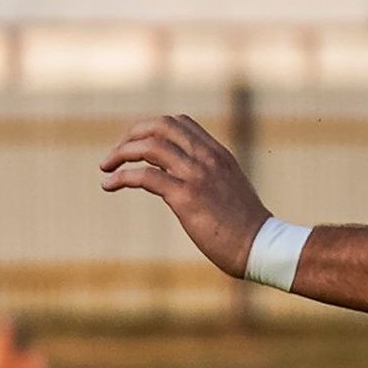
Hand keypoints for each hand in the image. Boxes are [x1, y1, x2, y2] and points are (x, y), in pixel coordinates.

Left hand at [101, 112, 272, 276]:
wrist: (261, 245)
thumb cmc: (245, 225)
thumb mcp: (230, 188)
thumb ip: (209, 176)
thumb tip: (182, 178)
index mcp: (217, 153)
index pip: (180, 122)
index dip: (151, 128)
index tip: (136, 145)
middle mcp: (206, 158)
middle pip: (160, 125)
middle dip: (131, 134)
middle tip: (115, 154)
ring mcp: (196, 175)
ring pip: (149, 146)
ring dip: (120, 153)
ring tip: (105, 167)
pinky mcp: (186, 197)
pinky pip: (144, 176)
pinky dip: (121, 177)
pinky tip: (109, 185)